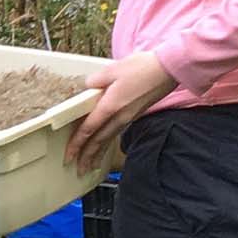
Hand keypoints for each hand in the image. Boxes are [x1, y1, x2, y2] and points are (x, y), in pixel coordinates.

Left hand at [66, 50, 175, 170]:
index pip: (88, 130)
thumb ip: (95, 81)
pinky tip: (106, 145)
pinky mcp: (134, 115)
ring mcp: (128, 117)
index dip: (76, 144)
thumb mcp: (112, 70)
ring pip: (109, 139)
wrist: (169, 70)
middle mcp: (119, 116)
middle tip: (78, 170)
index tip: (69, 156)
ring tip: (90, 165)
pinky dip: (108, 143)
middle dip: (87, 157)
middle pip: (99, 141)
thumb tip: (87, 87)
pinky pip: (117, 133)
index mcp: (110, 106)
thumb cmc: (142, 68)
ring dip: (98, 154)